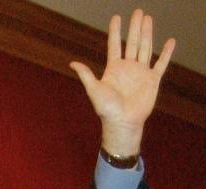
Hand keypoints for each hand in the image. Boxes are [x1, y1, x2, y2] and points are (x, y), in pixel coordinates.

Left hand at [69, 9, 174, 156]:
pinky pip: (161, 63)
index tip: (117, 17)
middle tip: (138, 12)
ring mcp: (141, 73)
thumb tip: (72, 63)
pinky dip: (166, 53)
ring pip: (145, 48)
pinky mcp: (152, 80)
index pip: (115, 45)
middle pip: (132, 42)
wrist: (122, 122)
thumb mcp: (94, 89)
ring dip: (147, 33)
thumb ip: (86, 75)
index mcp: (113, 68)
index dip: (116, 31)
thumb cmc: (106, 109)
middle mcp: (128, 68)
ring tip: (148, 19)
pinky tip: (170, 41)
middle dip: (135, 27)